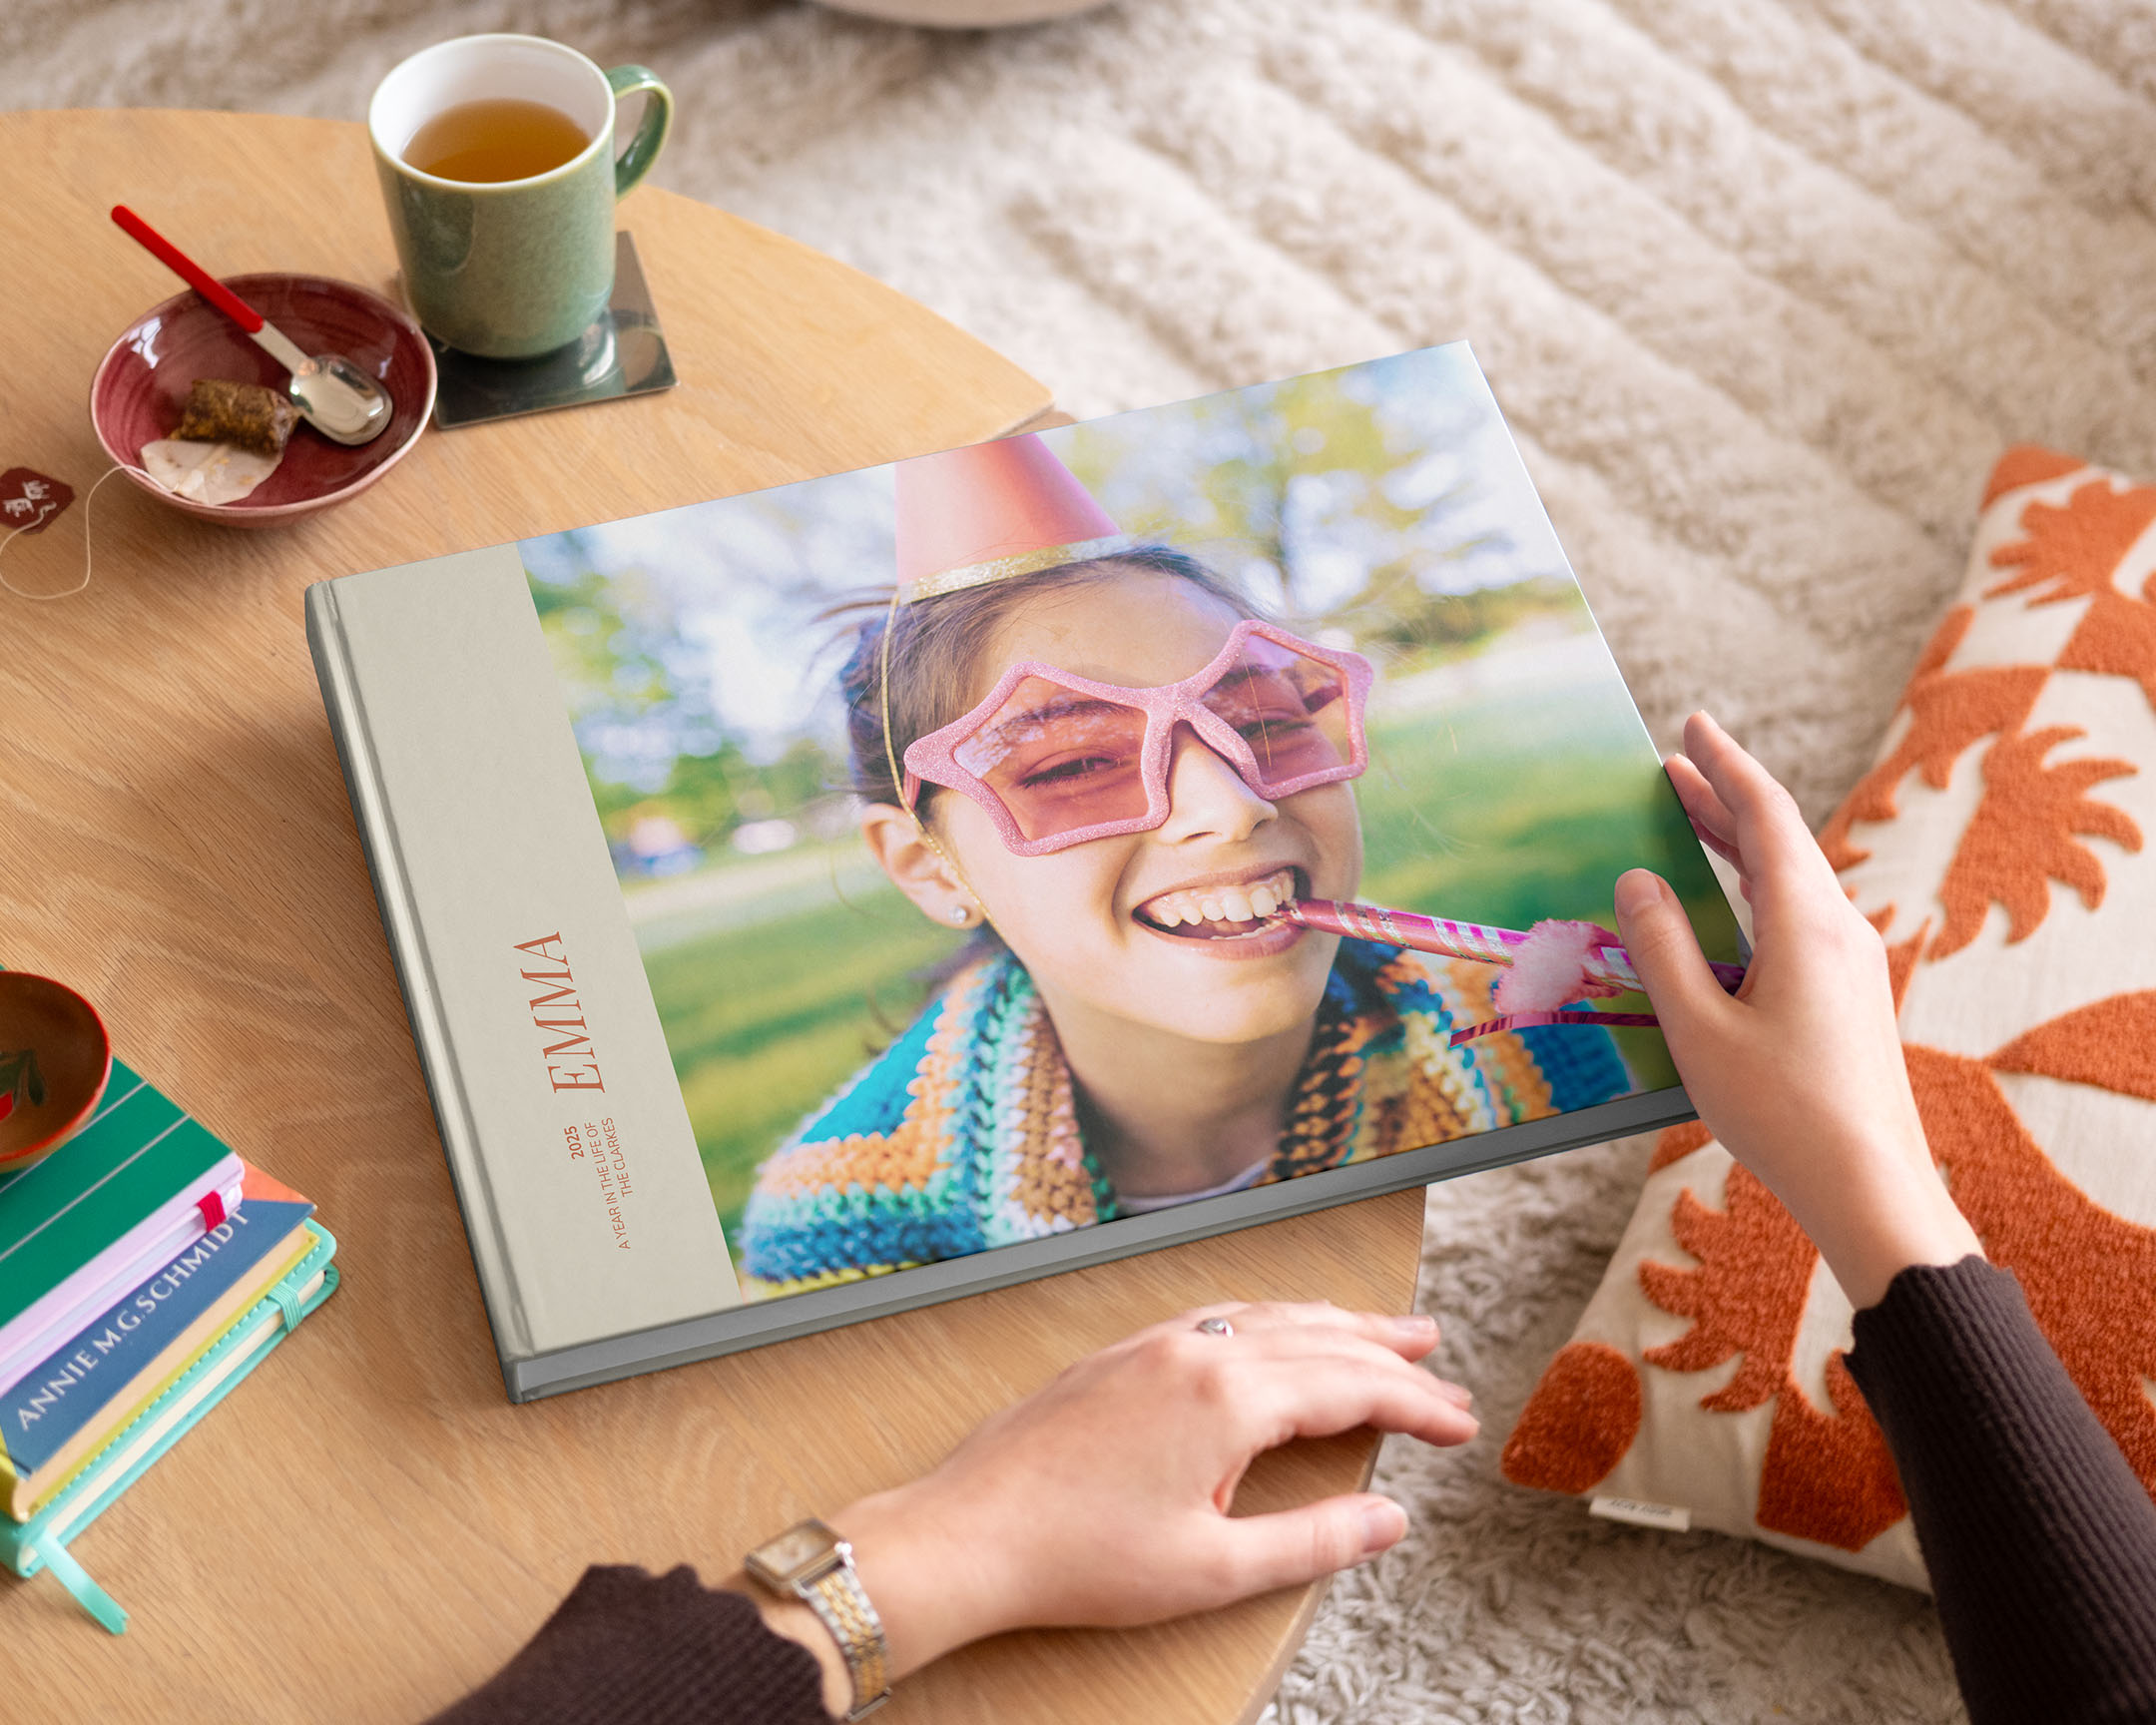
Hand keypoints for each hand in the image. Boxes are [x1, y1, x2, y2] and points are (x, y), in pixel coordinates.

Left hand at [825, 1302, 1473, 1694]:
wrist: (970, 1532)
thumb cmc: (1079, 1557)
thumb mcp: (1213, 1568)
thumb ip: (1312, 1540)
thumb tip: (1387, 1521)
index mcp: (1229, 1397)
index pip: (1350, 1387)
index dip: (1415, 1405)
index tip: (1460, 1424)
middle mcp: (1198, 1351)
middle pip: (1321, 1339)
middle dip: (1391, 1357)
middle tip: (1444, 1373)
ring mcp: (1155, 1344)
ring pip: (1271, 1316)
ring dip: (1337, 1325)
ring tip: (1388, 1334)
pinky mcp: (1122, 1354)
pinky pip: (1221, 1317)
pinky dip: (1274, 1320)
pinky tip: (1281, 1334)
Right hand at [1612, 711, 1982, 1308]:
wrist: (1871, 1187)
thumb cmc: (1781, 1112)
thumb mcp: (1700, 1028)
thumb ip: (1663, 947)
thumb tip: (1638, 881)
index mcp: (1806, 922)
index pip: (1765, 816)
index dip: (1725, 766)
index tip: (1693, 726)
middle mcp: (1840, 929)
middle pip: (1780, 842)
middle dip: (1724, 800)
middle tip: (1674, 767)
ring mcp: (1854, 964)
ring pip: (1792, 880)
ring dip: (1739, 846)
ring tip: (1692, 824)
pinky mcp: (1853, 997)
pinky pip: (1801, 916)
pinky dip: (1757, 888)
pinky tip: (1732, 909)